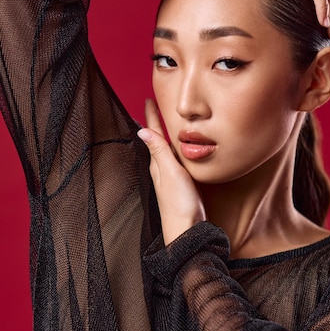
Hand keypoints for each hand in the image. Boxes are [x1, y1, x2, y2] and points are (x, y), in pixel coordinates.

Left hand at [138, 99, 205, 244]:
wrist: (187, 231)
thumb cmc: (179, 204)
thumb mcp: (170, 173)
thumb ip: (159, 151)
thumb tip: (142, 130)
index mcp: (158, 163)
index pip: (154, 134)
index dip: (152, 116)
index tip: (149, 99)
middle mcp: (162, 169)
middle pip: (158, 139)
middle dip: (158, 122)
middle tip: (157, 104)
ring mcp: (170, 178)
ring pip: (167, 150)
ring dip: (167, 134)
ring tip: (169, 121)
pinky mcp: (181, 185)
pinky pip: (176, 161)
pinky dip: (177, 149)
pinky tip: (182, 151)